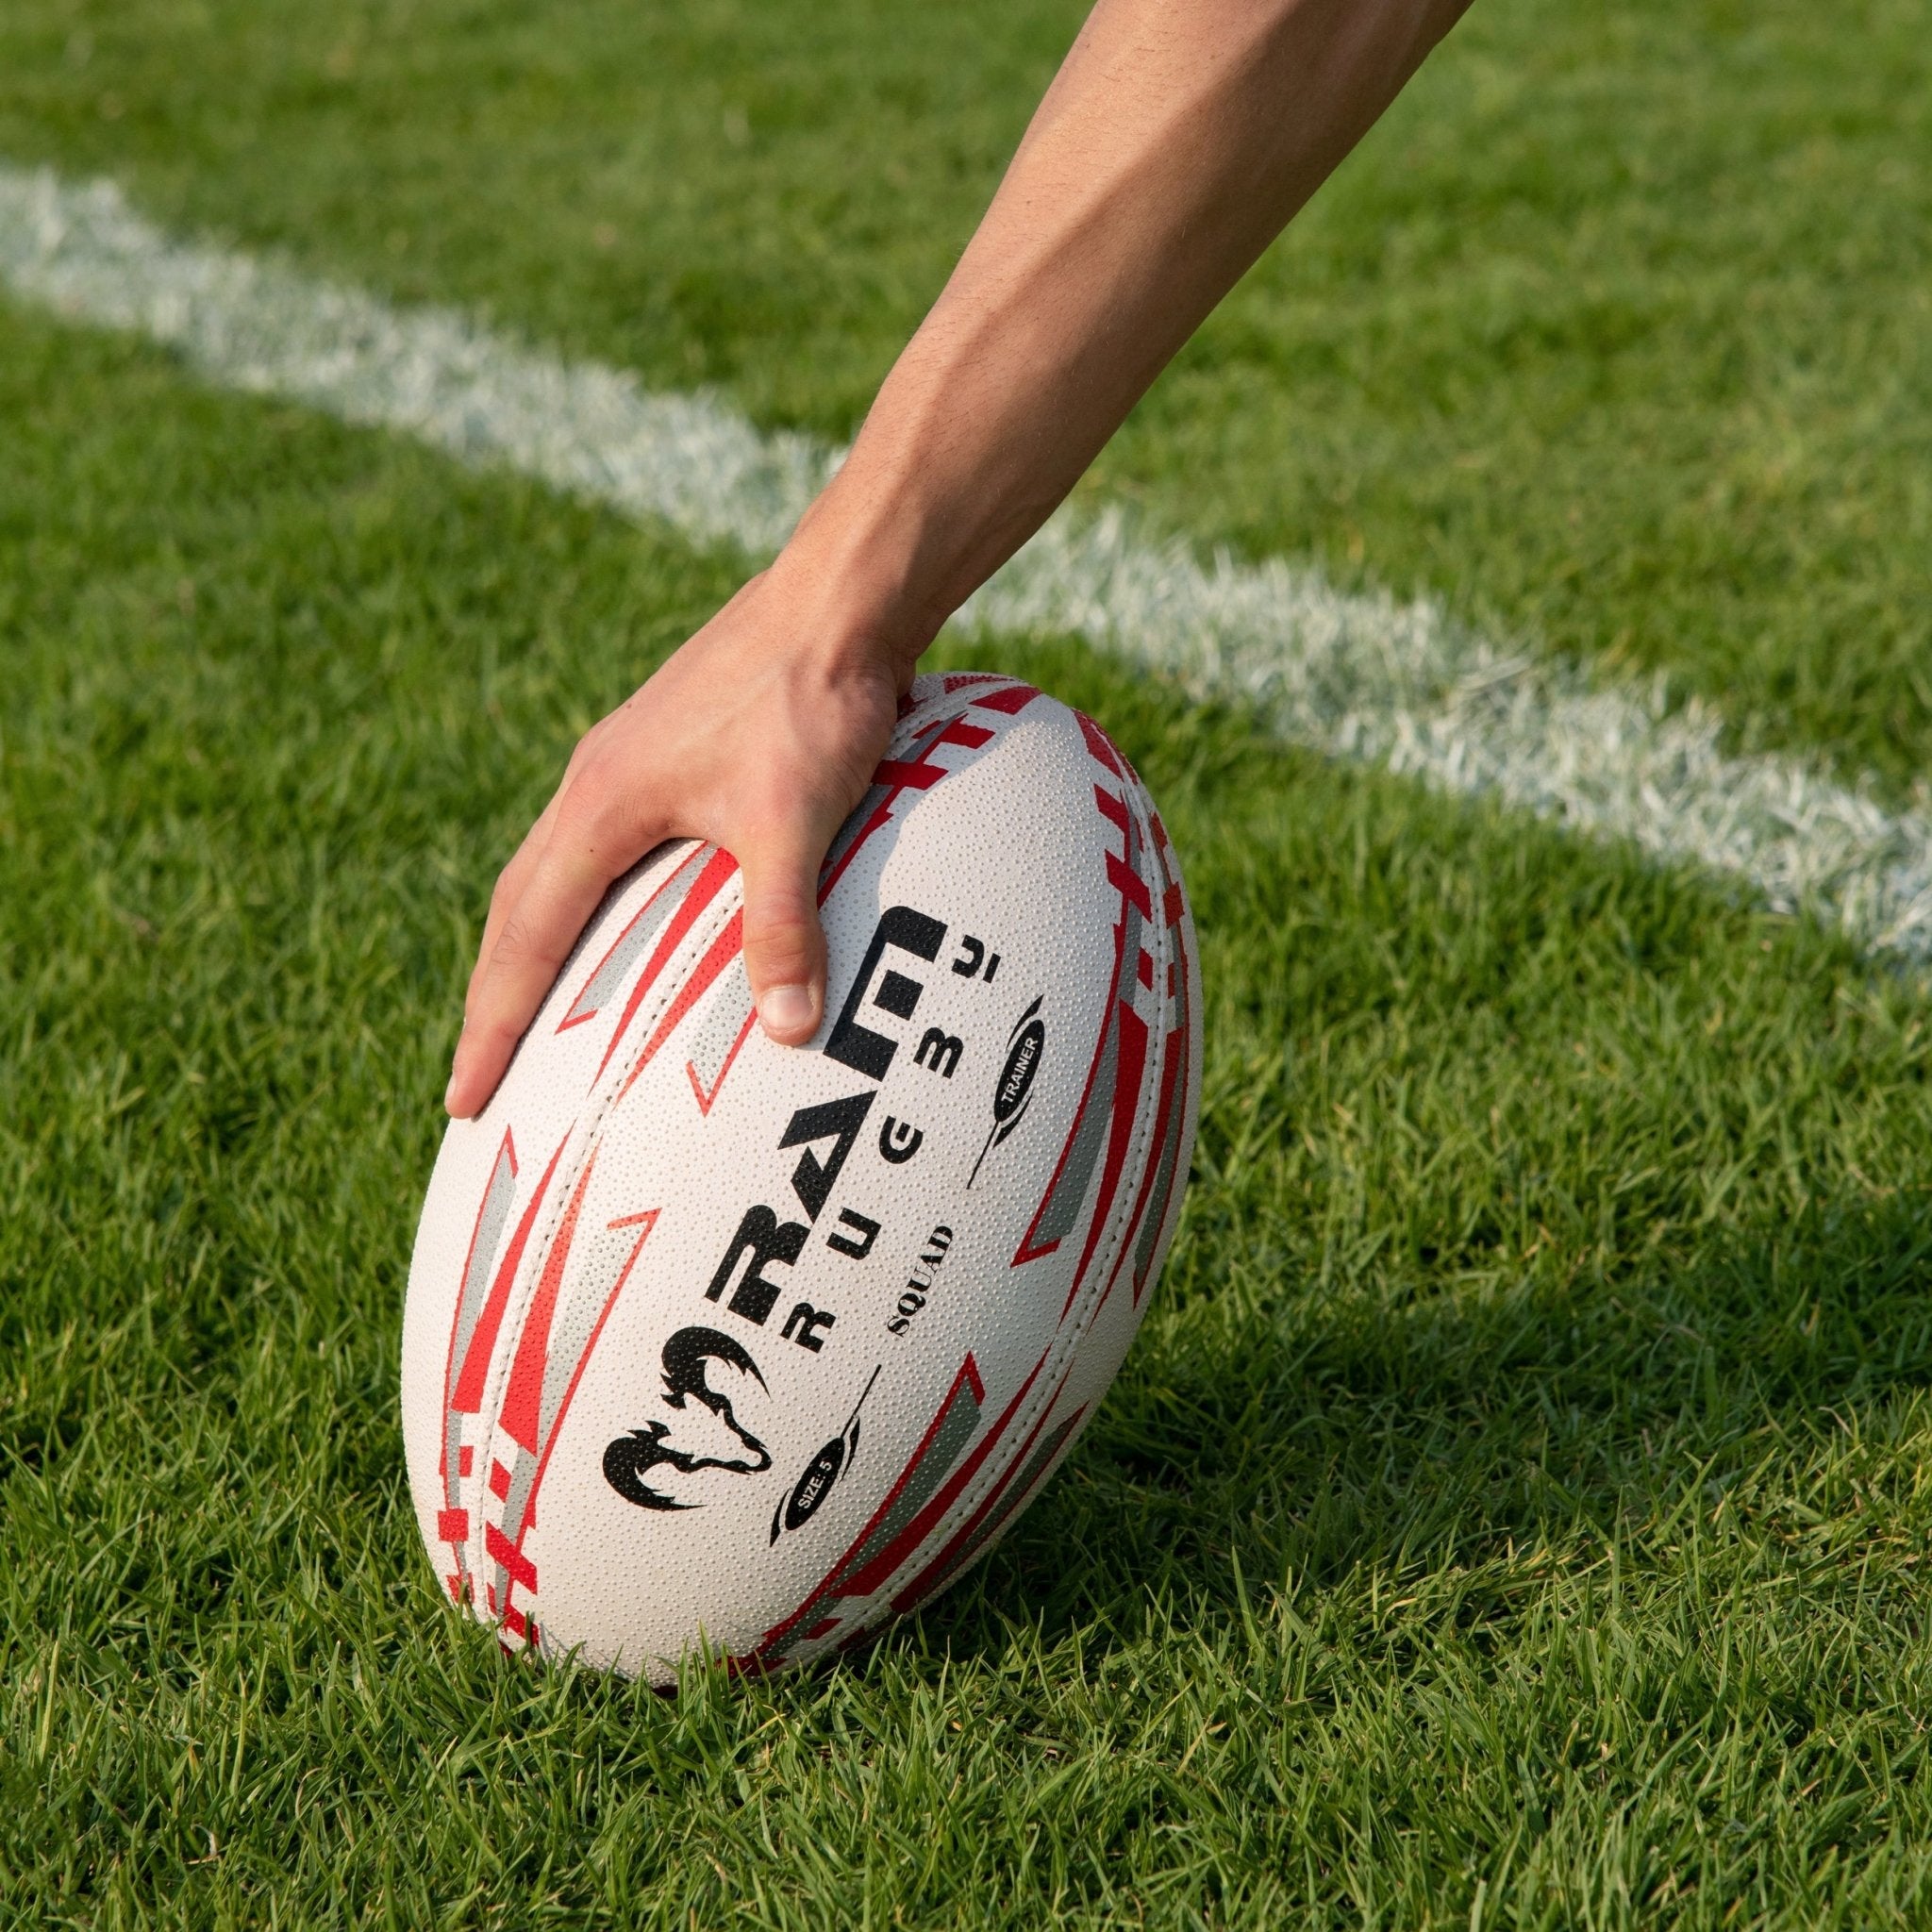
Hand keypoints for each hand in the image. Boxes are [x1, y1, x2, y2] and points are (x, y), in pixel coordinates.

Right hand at [444, 562, 904, 1117]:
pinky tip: (630, 931)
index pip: (524, 939)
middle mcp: (597, 783)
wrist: (843, 597)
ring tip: (535, 1018)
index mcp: (601, 804)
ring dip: (537, 948)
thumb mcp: (794, 816)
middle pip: (518, 908)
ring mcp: (631, 762)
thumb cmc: (810, 696)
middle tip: (478, 1077)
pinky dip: (594, 905)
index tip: (461, 1098)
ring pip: (558, 873)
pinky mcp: (673, 752)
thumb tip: (786, 1029)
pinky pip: (607, 848)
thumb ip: (781, 922)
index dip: (492, 1024)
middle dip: (495, 996)